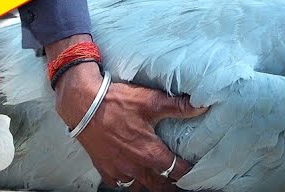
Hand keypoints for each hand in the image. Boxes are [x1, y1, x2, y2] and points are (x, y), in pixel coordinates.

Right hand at [54, 62, 203, 190]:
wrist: (83, 105)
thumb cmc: (117, 103)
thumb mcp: (152, 101)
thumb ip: (178, 106)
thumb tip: (201, 106)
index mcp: (150, 153)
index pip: (176, 170)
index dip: (187, 172)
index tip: (193, 171)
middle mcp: (135, 166)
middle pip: (158, 184)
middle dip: (169, 184)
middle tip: (177, 182)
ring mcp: (118, 169)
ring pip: (138, 185)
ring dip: (149, 183)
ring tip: (157, 180)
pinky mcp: (104, 167)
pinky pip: (118, 183)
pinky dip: (127, 182)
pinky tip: (131, 176)